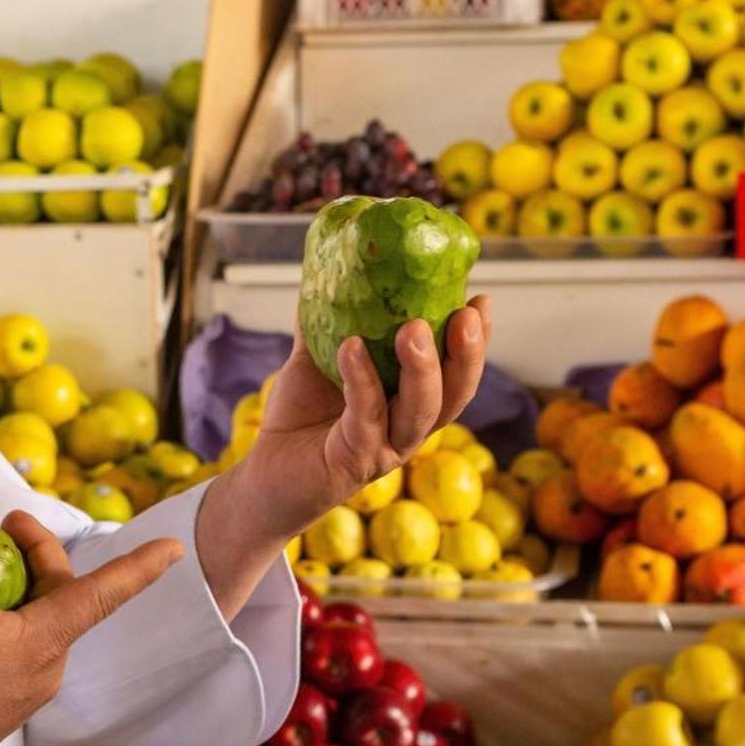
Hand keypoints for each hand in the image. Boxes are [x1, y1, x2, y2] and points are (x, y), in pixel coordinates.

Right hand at [0, 505, 182, 745]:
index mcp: (44, 642)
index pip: (104, 594)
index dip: (139, 566)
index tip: (175, 548)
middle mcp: (46, 664)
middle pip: (60, 592)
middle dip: (37, 550)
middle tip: (0, 524)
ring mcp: (26, 682)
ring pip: (35, 614)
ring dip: (12, 578)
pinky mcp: (3, 693)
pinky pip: (14, 637)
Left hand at [232, 299, 492, 540]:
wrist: (263, 476)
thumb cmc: (299, 419)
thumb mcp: (316, 361)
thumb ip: (327, 322)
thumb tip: (329, 269)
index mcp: (409, 405)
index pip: (457, 375)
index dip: (476, 343)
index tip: (481, 300)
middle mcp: (407, 430)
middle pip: (454, 396)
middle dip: (466, 355)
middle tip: (465, 314)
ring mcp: (385, 450)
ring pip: (421, 413)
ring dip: (422, 369)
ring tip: (413, 328)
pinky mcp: (353, 463)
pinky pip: (365, 417)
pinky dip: (361, 379)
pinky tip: (351, 346)